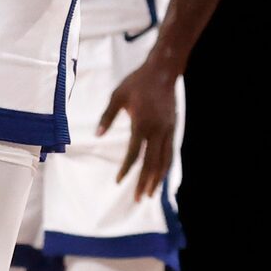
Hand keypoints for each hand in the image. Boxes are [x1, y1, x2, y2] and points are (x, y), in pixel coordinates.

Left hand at [97, 54, 179, 199]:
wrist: (163, 71)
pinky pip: (170, 152)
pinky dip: (166, 166)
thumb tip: (97, 135)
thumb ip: (107, 117)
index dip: (126, 169)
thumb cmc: (136, 83)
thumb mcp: (117, 96)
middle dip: (144, 182)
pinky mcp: (173, 128)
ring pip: (164, 160)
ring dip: (157, 179)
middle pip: (151, 163)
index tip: (119, 181)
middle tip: (138, 199)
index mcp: (141, 123)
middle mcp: (157, 130)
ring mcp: (167, 130)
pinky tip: (161, 176)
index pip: (134, 153)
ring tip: (150, 194)